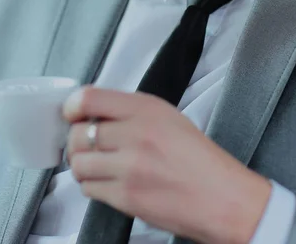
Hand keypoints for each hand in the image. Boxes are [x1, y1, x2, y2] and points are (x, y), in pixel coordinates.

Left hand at [63, 86, 270, 243]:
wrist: (223, 197)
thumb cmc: (199, 158)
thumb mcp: (168, 116)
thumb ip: (130, 110)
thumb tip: (93, 110)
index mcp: (146, 109)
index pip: (89, 98)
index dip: (72, 106)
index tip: (72, 113)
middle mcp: (135, 134)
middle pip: (77, 133)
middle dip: (77, 140)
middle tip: (86, 144)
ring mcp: (129, 168)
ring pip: (78, 163)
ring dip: (83, 165)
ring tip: (98, 165)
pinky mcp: (126, 197)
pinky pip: (89, 189)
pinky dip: (93, 186)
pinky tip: (110, 182)